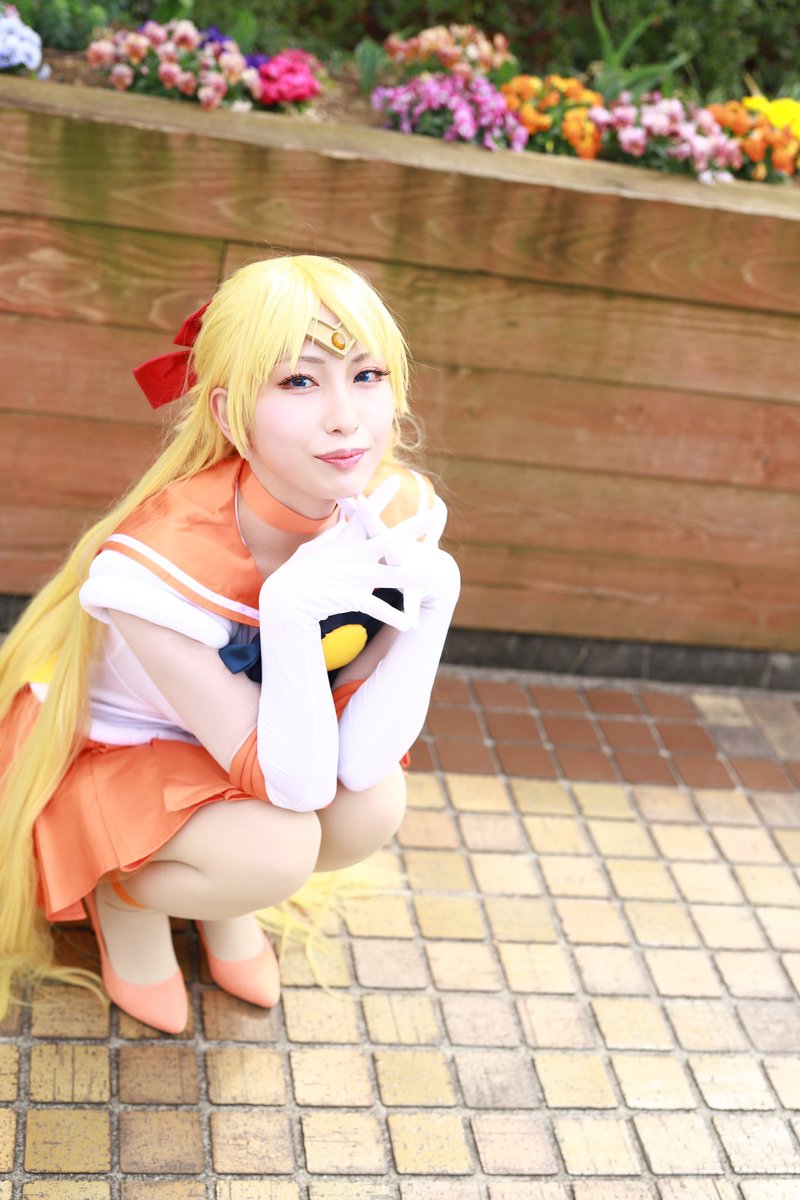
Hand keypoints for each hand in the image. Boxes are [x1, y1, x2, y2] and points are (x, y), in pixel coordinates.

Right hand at [260, 484, 443, 631]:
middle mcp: (354, 556)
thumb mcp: (316, 550)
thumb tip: (344, 526)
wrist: (285, 598)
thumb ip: (336, 538)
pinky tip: (409, 624)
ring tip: (434, 575)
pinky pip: (377, 608)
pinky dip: (392, 616)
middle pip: (389, 539)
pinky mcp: (352, 597)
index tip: (396, 478)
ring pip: (392, 575)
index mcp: (345, 541)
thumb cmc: (299, 573)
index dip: (381, 495)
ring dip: (414, 576)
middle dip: (413, 528)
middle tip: (436, 517)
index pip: (366, 514)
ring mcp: (355, 577)